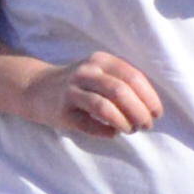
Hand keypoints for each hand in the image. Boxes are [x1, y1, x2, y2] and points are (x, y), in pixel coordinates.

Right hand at [13, 47, 167, 138]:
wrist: (36, 88)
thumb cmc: (79, 84)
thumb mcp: (100, 72)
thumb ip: (124, 82)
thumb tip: (151, 107)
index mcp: (101, 61)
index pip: (133, 77)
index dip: (149, 97)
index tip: (157, 113)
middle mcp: (86, 72)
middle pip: (121, 92)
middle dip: (140, 112)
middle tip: (146, 125)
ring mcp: (71, 91)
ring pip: (105, 107)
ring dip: (124, 122)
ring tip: (130, 130)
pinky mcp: (62, 111)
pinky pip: (89, 124)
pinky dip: (106, 131)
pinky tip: (111, 133)